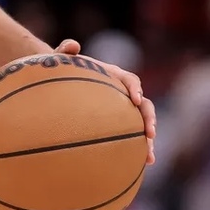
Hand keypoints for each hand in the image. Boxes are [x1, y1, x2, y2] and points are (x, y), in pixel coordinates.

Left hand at [55, 39, 156, 164]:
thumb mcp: (60, 59)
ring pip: (142, 124)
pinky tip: (143, 164)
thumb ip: (65, 50)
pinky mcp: (119, 123)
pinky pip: (132, 136)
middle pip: (144, 105)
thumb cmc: (61, 70)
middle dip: (149, 119)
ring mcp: (123, 110)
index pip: (130, 80)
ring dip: (149, 139)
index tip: (134, 99)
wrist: (60, 84)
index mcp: (113, 76)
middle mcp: (123, 93)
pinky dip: (139, 148)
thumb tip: (72, 45)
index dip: (135, 88)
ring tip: (149, 156)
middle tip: (150, 133)